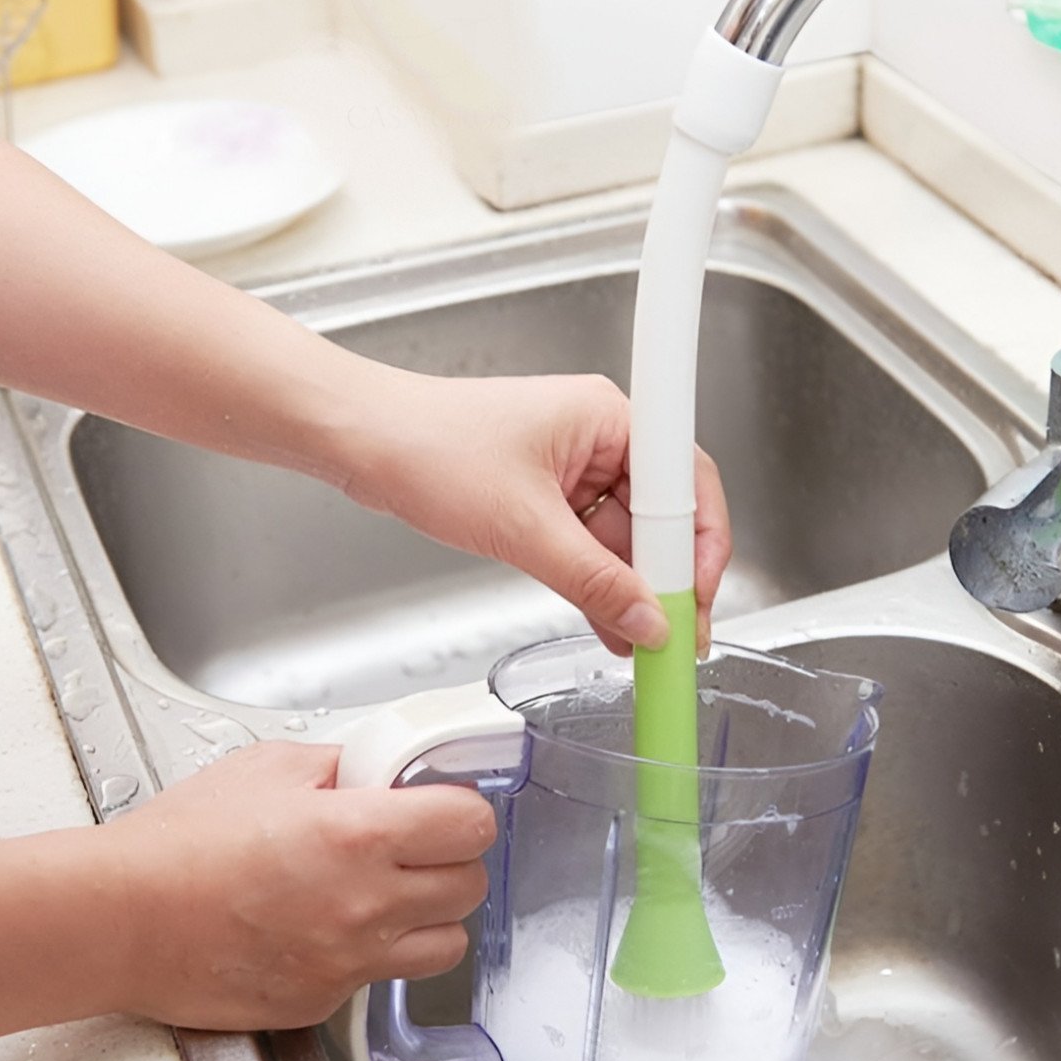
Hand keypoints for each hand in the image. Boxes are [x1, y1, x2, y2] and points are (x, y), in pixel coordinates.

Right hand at [106, 742, 494, 1031]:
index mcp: (359, 835)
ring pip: (447, 945)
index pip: (472, 825)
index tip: (444, 807)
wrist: (118, 921)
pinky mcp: (323, 1002)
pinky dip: (373, 955)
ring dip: (430, 916)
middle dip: (451, 861)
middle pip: (470, 887)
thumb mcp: (270, 769)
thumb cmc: (179, 845)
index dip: (463, 811)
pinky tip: (332, 929)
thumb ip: (345, 765)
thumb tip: (387, 769)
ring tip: (387, 893)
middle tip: (417, 846)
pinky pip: (382, 978)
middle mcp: (366, 904)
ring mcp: (348, 962)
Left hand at [332, 370, 731, 655]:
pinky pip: (589, 545)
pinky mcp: (545, 496)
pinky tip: (610, 622)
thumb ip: (594, 581)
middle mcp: (599, 438)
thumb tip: (647, 620)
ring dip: (631, 588)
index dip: (701, 548)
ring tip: (642, 641)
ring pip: (624, 537)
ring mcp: (572, 468)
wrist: (359, 441)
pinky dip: (598, 582)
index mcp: (609, 418)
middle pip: (660, 517)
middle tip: (675, 633)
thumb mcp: (522, 527)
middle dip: (666, 579)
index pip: (687, 484)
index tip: (696, 599)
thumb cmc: (426, 445)